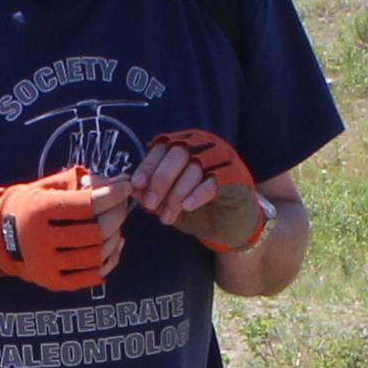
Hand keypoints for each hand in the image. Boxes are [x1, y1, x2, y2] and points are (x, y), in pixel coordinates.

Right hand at [0, 166, 130, 290]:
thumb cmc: (29, 205)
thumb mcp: (46, 186)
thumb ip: (78, 182)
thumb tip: (115, 181)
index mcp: (40, 211)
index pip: (87, 204)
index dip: (112, 194)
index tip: (125, 186)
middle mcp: (41, 239)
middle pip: (96, 231)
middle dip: (117, 215)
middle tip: (123, 206)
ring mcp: (46, 264)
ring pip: (96, 255)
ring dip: (114, 238)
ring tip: (117, 226)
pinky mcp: (52, 282)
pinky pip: (91, 276)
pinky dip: (108, 261)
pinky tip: (113, 246)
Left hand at [132, 130, 262, 252]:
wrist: (233, 223)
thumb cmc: (197, 207)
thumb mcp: (169, 200)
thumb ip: (152, 192)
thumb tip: (131, 190)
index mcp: (185, 144)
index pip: (162, 148)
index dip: (147, 166)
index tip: (135, 186)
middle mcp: (204, 144)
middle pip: (177, 155)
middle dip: (160, 180)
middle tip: (149, 204)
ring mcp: (222, 157)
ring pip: (194, 168)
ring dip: (177, 194)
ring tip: (166, 217)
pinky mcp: (236, 174)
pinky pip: (214, 181)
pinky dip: (198, 193)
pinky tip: (187, 207)